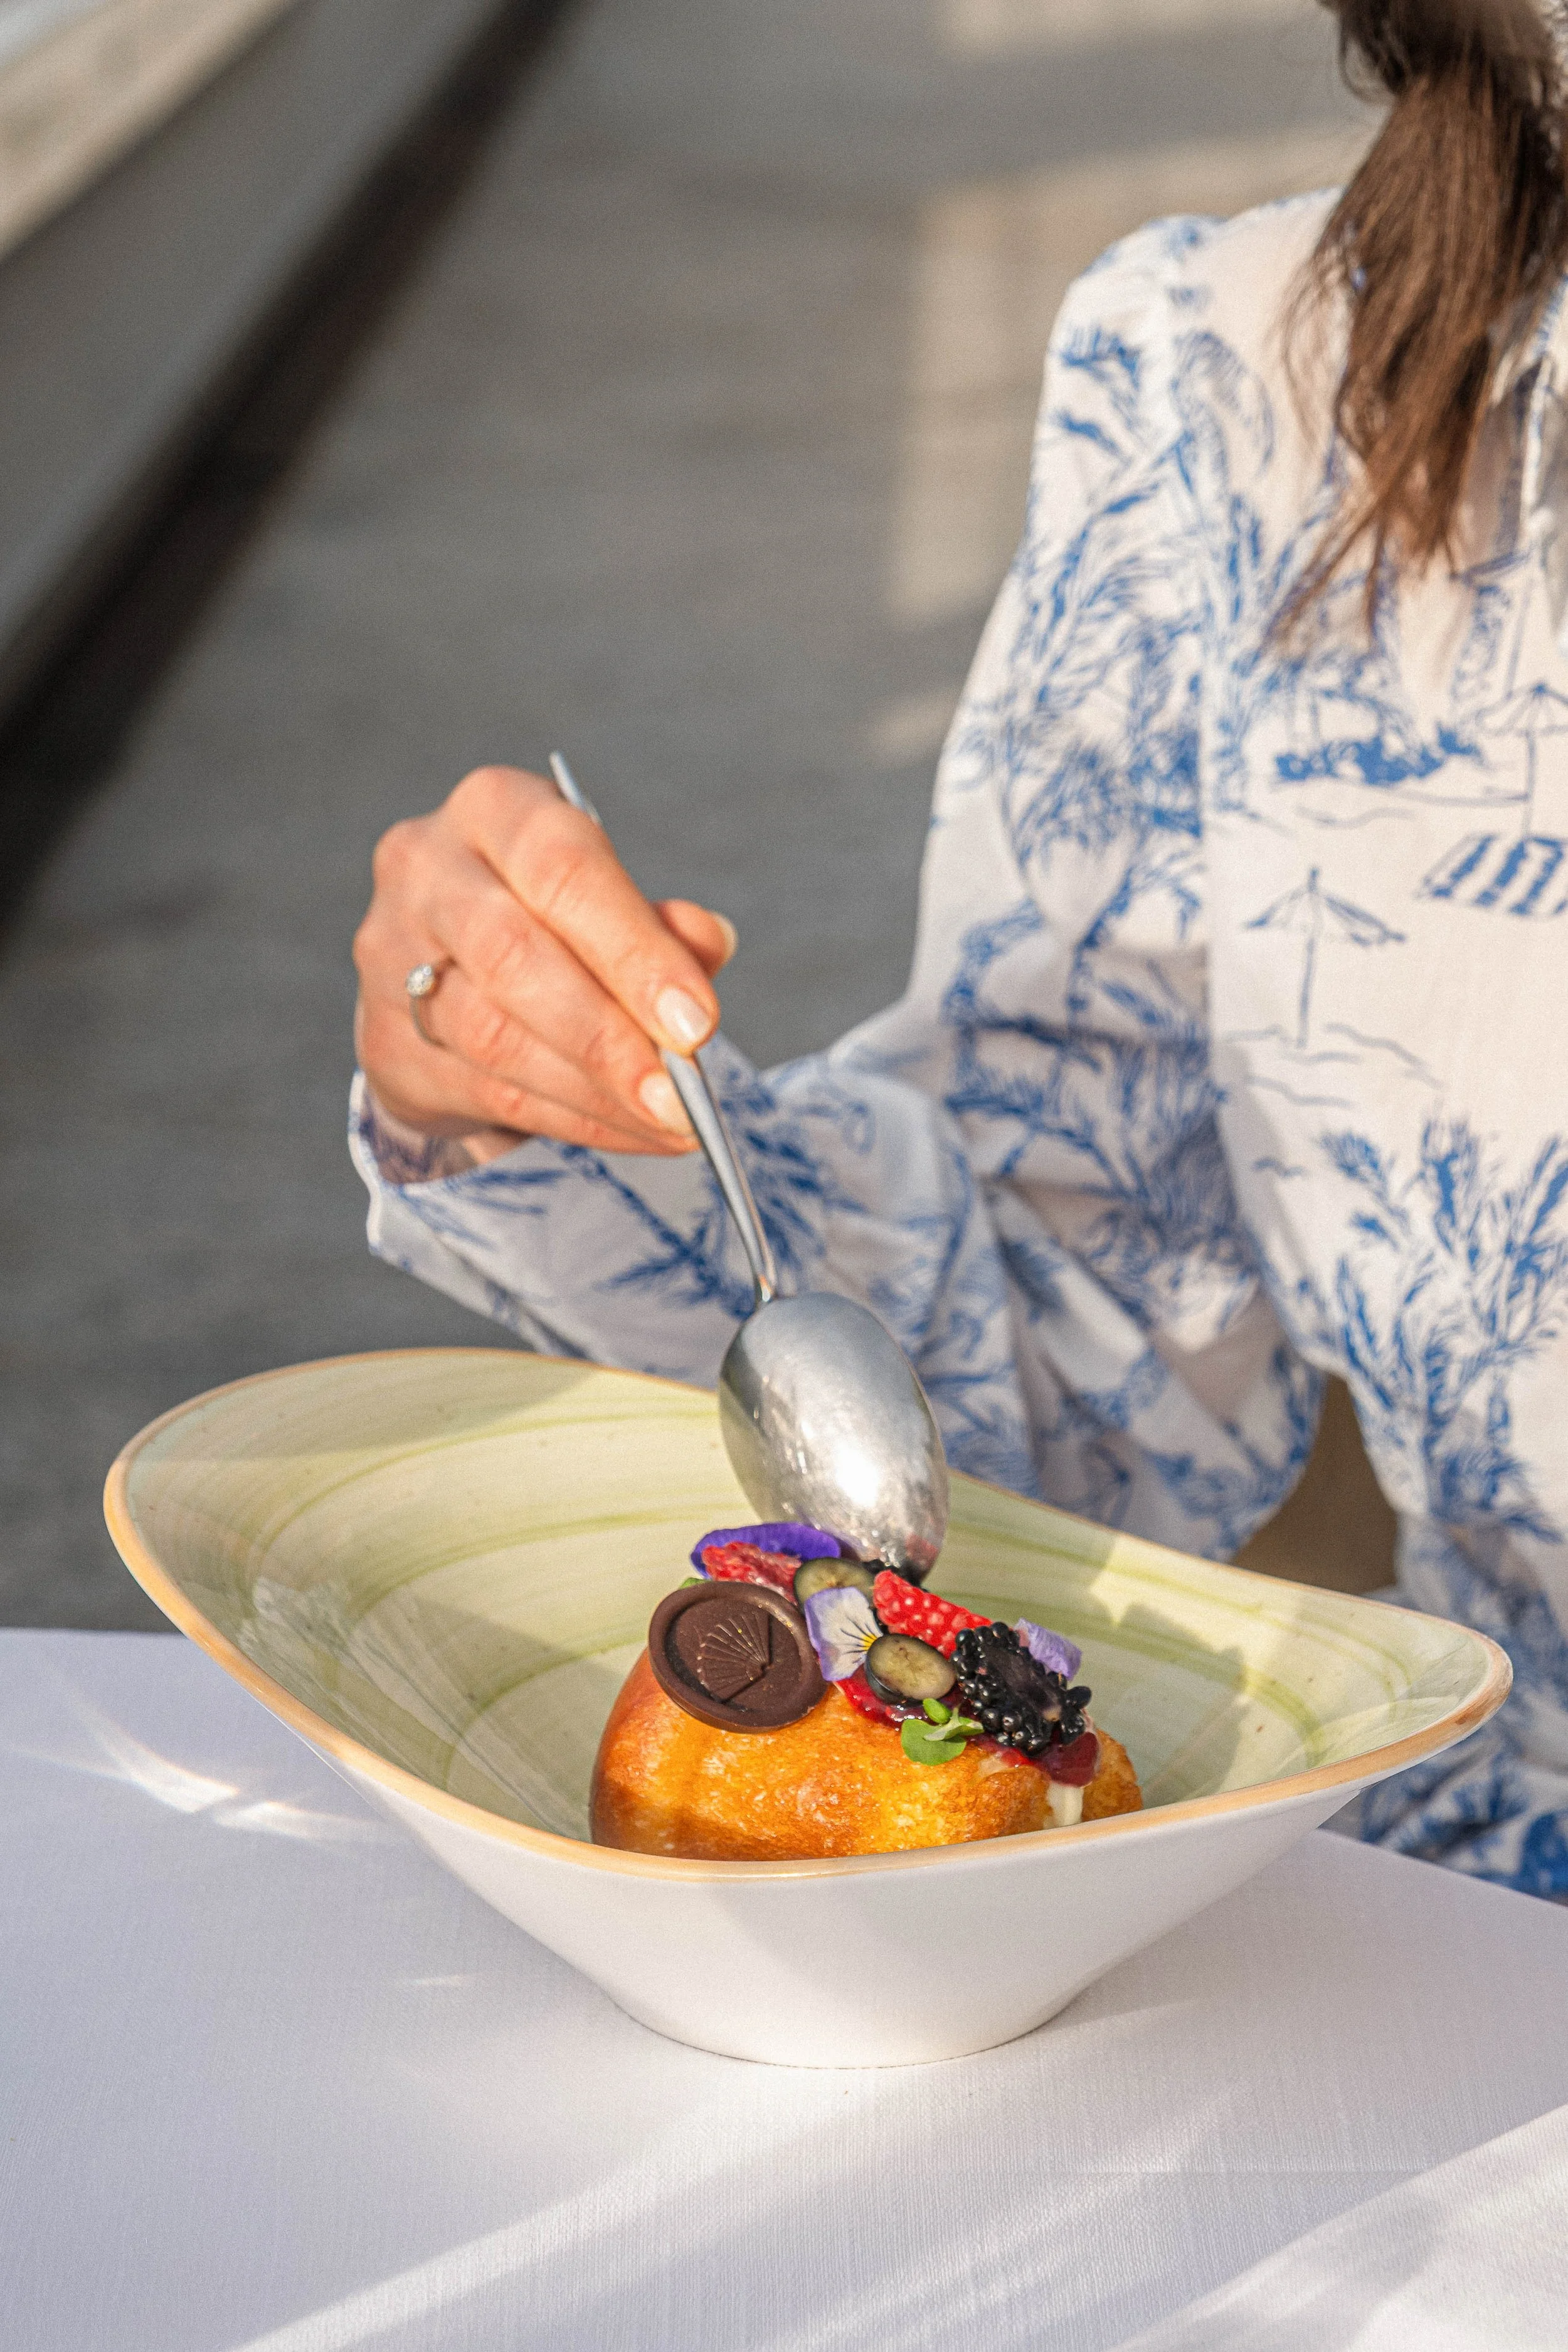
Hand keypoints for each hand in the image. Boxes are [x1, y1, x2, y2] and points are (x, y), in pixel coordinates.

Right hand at [354, 765, 735, 1159]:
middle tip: (681, 1094)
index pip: (563, 868)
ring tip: (670, 1121)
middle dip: (609, 1036)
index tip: (698, 1022)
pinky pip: (488, 1091)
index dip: (634, 948)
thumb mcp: (612, 900)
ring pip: (493, 1035)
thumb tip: (711, 942)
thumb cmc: (553, 920)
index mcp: (495, 809)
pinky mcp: (384, 1039)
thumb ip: (660, 923)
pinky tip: (632, 1131)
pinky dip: (574, 1120)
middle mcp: (426, 869)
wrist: (445, 969)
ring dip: (594, 1092)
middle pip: (514, 955)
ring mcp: (390, 955)